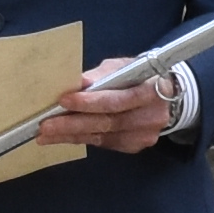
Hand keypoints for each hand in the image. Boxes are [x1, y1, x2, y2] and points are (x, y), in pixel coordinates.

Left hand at [39, 66, 190, 154]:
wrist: (168, 95)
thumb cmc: (140, 76)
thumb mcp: (124, 66)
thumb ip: (101, 75)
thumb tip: (78, 83)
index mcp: (152, 89)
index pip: (116, 99)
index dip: (89, 102)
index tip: (63, 100)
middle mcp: (152, 116)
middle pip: (107, 122)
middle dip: (72, 124)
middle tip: (46, 126)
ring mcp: (145, 134)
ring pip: (103, 137)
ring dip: (71, 136)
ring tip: (46, 135)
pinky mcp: (136, 146)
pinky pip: (105, 144)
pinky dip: (83, 139)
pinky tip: (64, 137)